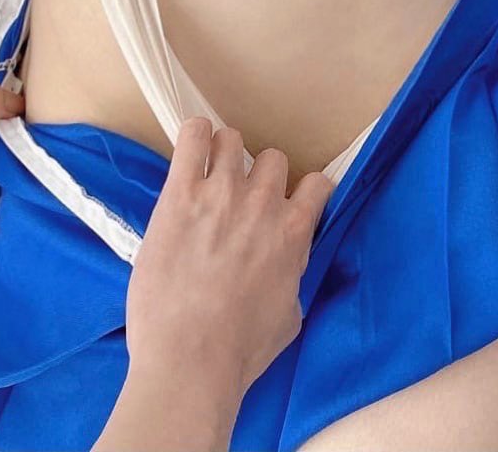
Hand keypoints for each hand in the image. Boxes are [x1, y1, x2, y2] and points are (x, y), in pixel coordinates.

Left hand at [125, 118, 335, 397]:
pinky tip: (190, 152)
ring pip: (232, 139)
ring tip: (208, 179)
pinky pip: (192, 136)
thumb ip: (291, 276)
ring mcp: (221, 192)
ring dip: (223, 156)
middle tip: (239, 201)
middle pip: (272, 157)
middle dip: (258, 177)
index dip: (303, 192)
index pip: (317, 183)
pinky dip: (194, 137)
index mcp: (294, 232)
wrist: (189, 360)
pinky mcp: (180, 193)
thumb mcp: (289, 317)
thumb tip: (286, 266)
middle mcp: (263, 203)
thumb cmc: (240, 351)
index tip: (288, 204)